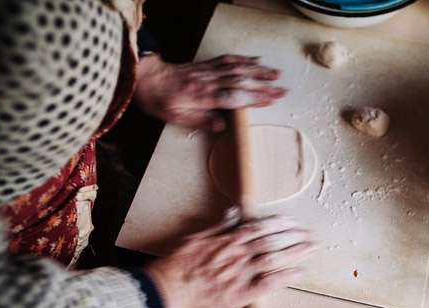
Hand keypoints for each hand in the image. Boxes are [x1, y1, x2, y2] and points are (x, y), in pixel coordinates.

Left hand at [135, 54, 286, 129]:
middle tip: (282, 90)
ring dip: (259, 71)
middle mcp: (208, 81)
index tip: (270, 100)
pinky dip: (244, 60)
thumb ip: (201, 120)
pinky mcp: (206, 65)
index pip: (233, 97)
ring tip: (277, 75)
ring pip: (238, 69)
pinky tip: (255, 61)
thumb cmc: (159, 100)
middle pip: (241, 82)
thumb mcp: (176, 117)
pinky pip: (228, 60)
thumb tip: (222, 125)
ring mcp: (208, 71)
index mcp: (202, 96)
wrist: (145, 78)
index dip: (253, 99)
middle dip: (264, 86)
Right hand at [144, 208, 314, 307]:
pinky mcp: (240, 294)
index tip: (291, 221)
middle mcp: (238, 255)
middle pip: (271, 242)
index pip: (259, 227)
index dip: (278, 223)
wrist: (166, 292)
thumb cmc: (176, 266)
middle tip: (308, 234)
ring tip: (310, 248)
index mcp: (227, 240)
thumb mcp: (195, 238)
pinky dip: (286, 277)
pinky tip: (300, 272)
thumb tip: (234, 211)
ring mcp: (240, 274)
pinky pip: (268, 284)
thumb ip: (218, 225)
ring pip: (274, 259)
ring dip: (295, 252)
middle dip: (292, 236)